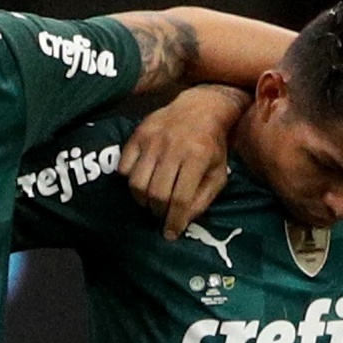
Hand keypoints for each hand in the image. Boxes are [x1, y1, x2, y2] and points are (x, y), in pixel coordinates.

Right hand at [123, 86, 247, 238]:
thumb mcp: (218, 175)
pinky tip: (142, 180)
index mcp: (197, 157)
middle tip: (161, 214)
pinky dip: (130, 179)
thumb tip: (180, 224)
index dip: (173, 221)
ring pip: (137, 183)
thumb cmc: (212, 147)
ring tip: (151, 200)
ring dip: (142, 200)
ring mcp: (153, 139)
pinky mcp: (138, 133)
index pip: (180, 199)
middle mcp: (173, 147)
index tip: (170, 234)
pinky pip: (124, 166)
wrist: (201, 107)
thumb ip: (202, 201)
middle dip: (158, 212)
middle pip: (156, 194)